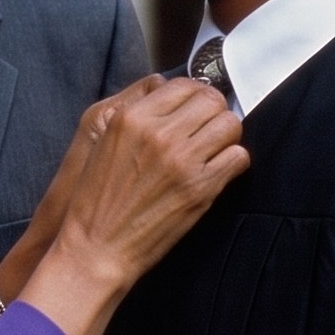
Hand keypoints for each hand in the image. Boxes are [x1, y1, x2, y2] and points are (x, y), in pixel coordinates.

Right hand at [14, 78, 247, 334]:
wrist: (96, 249)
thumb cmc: (96, 199)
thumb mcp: (102, 141)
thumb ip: (134, 111)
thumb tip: (166, 87)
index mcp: (131, 118)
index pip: (183, 85)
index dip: (194, 95)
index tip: (195, 109)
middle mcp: (159, 133)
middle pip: (211, 100)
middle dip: (214, 112)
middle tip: (208, 129)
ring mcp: (182, 160)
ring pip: (229, 124)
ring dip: (226, 136)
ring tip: (214, 149)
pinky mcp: (200, 188)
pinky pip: (238, 157)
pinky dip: (233, 162)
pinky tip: (219, 171)